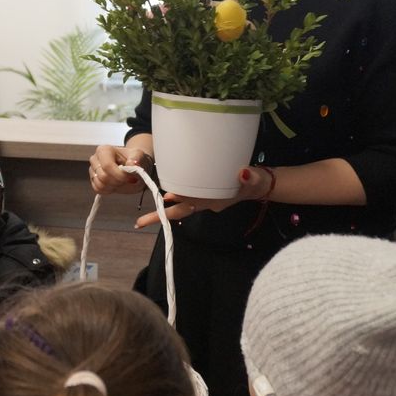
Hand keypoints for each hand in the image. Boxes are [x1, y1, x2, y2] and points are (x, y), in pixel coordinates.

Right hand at [89, 144, 152, 194]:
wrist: (132, 167)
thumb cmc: (133, 160)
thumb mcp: (139, 155)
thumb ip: (136, 158)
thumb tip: (132, 163)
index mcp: (104, 150)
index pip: (107, 166)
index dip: (120, 175)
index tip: (132, 178)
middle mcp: (95, 159)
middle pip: (103, 177)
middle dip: (118, 181)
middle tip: (128, 179)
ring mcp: (93, 170)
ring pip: (100, 185)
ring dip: (113, 186)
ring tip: (122, 181)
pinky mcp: (93, 180)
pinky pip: (98, 189)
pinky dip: (109, 190)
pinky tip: (116, 185)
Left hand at [132, 166, 274, 228]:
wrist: (256, 187)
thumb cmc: (254, 182)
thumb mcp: (254, 179)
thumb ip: (250, 176)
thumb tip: (243, 172)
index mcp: (214, 201)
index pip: (193, 203)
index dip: (179, 200)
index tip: (167, 196)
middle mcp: (205, 203)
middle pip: (179, 211)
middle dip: (160, 217)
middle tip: (139, 222)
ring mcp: (203, 201)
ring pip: (180, 206)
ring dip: (163, 208)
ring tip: (143, 215)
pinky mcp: (203, 196)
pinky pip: (185, 198)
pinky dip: (174, 196)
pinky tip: (165, 193)